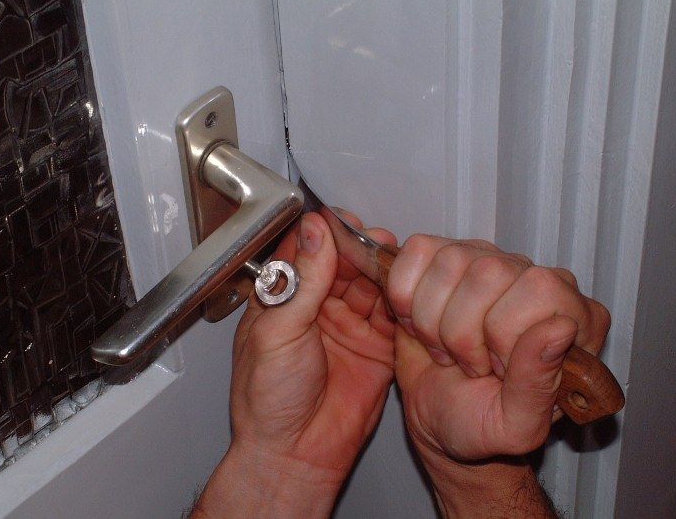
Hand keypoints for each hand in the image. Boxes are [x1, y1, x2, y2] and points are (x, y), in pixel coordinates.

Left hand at [193, 213, 396, 517]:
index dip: (326, 233)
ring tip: (396, 263)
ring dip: (385, 273)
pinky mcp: (377, 349)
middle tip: (377, 241)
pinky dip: (404, 303)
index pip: (307, 250)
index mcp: (284, 298)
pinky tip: (408, 292)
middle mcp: (318, 308)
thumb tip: (313, 232)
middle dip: (362, 249)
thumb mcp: (277, 332)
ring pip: (373, 285)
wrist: (294, 454)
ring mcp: (349, 327)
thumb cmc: (267, 401)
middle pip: (346, 263)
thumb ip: (302, 281)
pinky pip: (395, 318)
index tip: (344, 221)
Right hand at [388, 234, 609, 514]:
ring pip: (450, 260)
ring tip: (446, 348)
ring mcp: (491, 262)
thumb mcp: (517, 426)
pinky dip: (405, 295)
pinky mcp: (445, 257)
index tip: (497, 371)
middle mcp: (537, 279)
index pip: (538, 289)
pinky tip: (420, 323)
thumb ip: (539, 383)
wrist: (440, 417)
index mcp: (576, 317)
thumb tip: (560, 327)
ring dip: (432, 318)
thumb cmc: (483, 423)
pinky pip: (417, 251)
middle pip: (489, 271)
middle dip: (462, 331)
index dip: (504, 334)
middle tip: (469, 364)